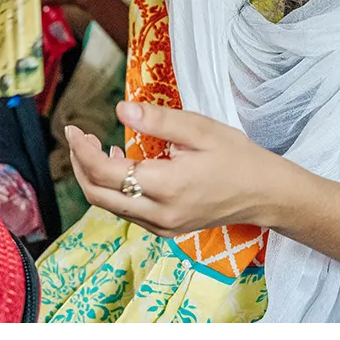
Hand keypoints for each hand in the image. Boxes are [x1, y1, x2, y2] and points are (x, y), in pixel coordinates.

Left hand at [65, 101, 277, 237]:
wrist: (265, 194)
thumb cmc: (237, 157)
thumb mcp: (201, 129)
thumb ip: (159, 121)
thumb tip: (121, 110)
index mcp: (167, 186)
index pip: (107, 173)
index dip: (83, 151)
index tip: (74, 128)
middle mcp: (160, 214)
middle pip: (99, 196)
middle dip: (80, 165)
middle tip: (78, 137)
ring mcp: (163, 226)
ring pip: (110, 207)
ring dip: (95, 178)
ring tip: (96, 147)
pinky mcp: (167, 229)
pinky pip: (127, 212)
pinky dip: (114, 190)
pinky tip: (121, 165)